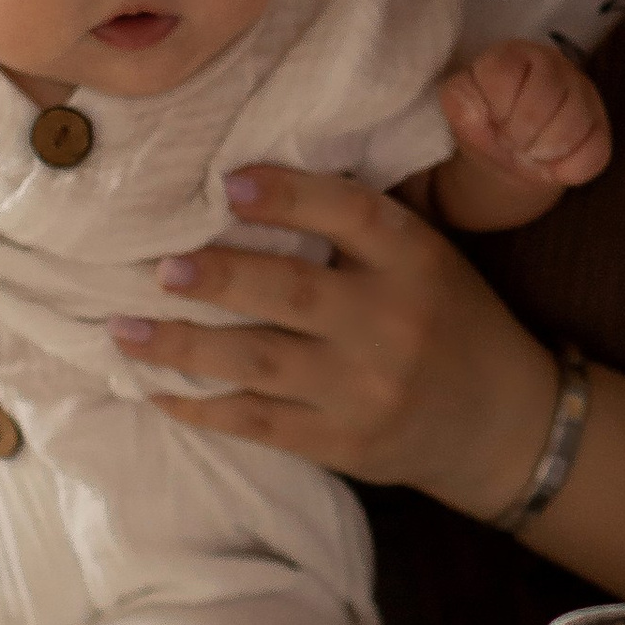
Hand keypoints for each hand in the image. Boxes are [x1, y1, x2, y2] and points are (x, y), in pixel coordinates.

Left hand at [114, 166, 561, 513]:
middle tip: (160, 266)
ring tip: (123, 329)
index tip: (231, 181)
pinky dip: (200, 407)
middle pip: (292, 293)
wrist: (500, 423)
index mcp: (416, 261)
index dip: (290, 196)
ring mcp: (365, 389)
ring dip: (182, 346)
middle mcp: (392, 323)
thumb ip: (359, 229)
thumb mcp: (427, 258)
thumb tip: (246, 183)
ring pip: (259, 362)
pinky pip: (258, 423)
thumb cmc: (447, 319)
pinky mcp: (343, 443)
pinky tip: (154, 388)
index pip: (352, 215)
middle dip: (218, 279)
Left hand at [438, 42, 612, 193]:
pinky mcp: (600, 123)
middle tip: (514, 142)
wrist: (513, 156)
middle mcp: (550, 63)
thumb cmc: (487, 126)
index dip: (498, 108)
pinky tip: (555, 162)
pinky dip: (568, 168)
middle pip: (545, 95)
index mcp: (510, 55)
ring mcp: (581, 90)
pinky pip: (594, 151)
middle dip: (523, 133)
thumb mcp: (464, 115)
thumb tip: (478, 113)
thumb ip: (462, 106)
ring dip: (546, 151)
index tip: (494, 122)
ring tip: (533, 152)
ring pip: (574, 121)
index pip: (505, 72)